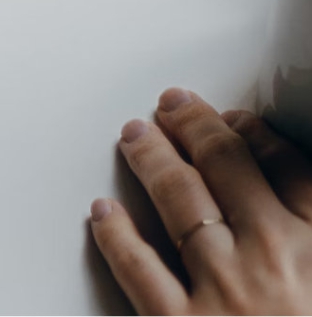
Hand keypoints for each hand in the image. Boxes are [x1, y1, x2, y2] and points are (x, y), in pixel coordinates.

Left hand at [91, 88, 311, 314]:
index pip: (286, 166)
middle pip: (224, 163)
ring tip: (134, 135)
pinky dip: (116, 235)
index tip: (233, 118)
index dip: (252, 132)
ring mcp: (226, 291)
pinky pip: (139, 269)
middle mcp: (273, 256)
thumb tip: (284, 200)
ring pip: (178, 198)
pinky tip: (103, 212)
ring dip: (151, 157)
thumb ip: (310, 243)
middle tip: (171, 104)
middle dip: (193, 124)